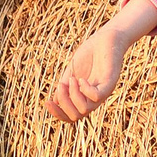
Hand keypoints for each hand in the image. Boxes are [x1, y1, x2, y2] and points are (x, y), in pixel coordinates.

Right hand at [45, 0, 156, 123]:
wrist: (104, 39)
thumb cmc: (88, 55)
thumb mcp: (71, 73)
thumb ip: (64, 87)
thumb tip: (54, 102)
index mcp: (84, 98)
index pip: (71, 117)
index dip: (57, 114)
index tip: (47, 101)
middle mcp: (94, 99)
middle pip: (76, 117)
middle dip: (63, 103)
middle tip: (61, 85)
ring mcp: (102, 92)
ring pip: (85, 110)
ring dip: (73, 96)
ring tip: (72, 79)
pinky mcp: (110, 83)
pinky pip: (96, 97)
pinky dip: (85, 90)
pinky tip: (81, 78)